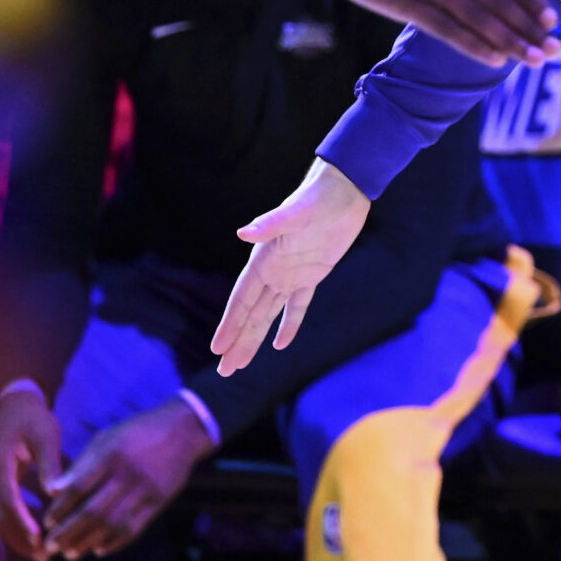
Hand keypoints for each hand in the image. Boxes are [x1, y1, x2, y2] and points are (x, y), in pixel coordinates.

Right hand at [0, 384, 62, 560]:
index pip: (6, 498)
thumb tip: (55, 491)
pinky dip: (15, 527)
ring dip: (16, 538)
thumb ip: (50, 462)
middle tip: (43, 556)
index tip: (38, 537)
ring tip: (40, 555)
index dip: (21, 520)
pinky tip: (34, 539)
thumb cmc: (33, 418)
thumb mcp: (46, 435)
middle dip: (19, 538)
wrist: (13, 406)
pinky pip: (0, 513)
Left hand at [40, 398, 212, 560]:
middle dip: (68, 532)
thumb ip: (82, 463)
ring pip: (112, 523)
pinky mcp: (160, 501)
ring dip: (88, 542)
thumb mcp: (107, 437)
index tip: (48, 522)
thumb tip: (54, 489)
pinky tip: (100, 550)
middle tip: (52, 546)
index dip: (61, 508)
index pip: (79, 487)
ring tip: (71, 554)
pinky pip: (135, 527)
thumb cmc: (137, 432)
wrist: (183, 430)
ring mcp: (145, 489)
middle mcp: (127, 473)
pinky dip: (115, 542)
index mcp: (110, 454)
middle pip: (93, 511)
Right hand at [211, 159, 371, 375]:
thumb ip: (270, 224)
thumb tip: (244, 232)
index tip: (217, 350)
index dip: (230, 325)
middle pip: (251, 314)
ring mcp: (292, 274)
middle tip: (223, 372)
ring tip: (241, 364)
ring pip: (269, 314)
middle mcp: (273, 270)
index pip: (242, 300)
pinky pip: (298, 305)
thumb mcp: (294, 211)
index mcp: (263, 259)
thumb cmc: (316, 196)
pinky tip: (280, 344)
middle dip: (238, 343)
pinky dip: (290, 324)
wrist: (343, 188)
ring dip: (255, 338)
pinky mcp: (313, 274)